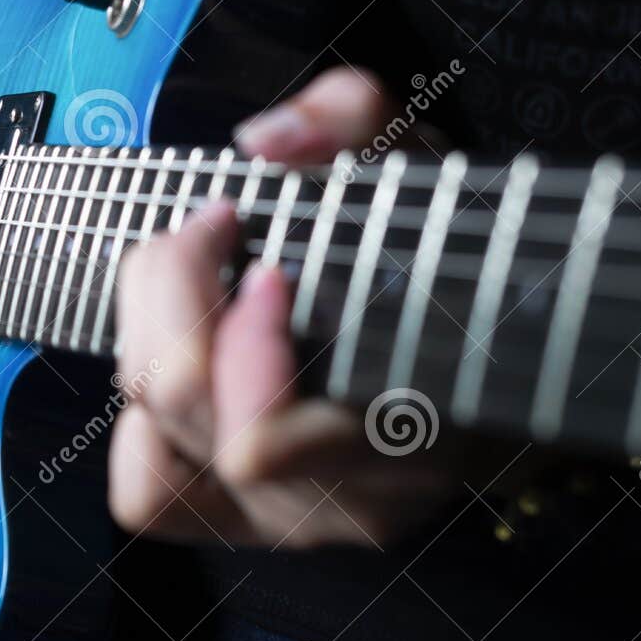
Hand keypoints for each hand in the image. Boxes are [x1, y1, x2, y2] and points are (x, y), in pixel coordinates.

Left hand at [109, 67, 455, 547]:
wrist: (500, 355)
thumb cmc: (454, 259)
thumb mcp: (421, 167)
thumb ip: (354, 120)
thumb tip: (266, 141)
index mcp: (404, 437)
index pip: (261, 442)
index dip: (240, 341)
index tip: (266, 261)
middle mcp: (341, 501)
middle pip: (187, 413)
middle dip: (176, 293)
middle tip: (213, 227)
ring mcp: (288, 520)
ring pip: (154, 438)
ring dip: (149, 337)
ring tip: (193, 281)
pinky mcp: (241, 519)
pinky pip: (147, 498)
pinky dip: (140, 427)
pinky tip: (179, 361)